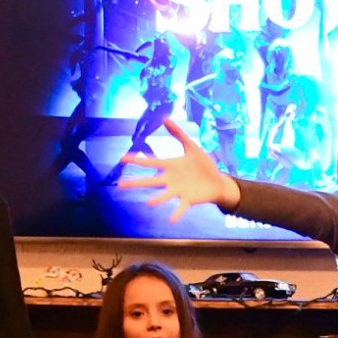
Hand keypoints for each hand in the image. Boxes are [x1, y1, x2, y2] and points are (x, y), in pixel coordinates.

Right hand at [117, 116, 241, 220]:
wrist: (217, 181)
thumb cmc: (203, 165)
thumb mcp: (191, 146)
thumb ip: (178, 133)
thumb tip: (165, 118)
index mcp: (170, 165)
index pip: (149, 162)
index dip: (136, 160)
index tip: (121, 158)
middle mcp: (170, 179)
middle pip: (150, 180)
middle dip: (136, 182)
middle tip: (120, 184)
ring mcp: (179, 190)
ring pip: (164, 195)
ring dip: (157, 199)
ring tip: (149, 203)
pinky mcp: (188, 200)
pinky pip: (180, 207)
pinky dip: (176, 213)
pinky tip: (170, 220)